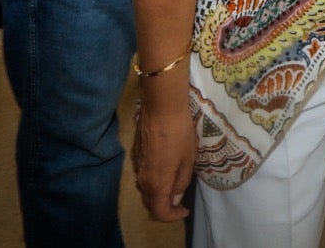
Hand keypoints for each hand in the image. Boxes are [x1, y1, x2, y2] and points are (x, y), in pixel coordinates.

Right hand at [132, 85, 195, 221]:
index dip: (172, 216)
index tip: (185, 210)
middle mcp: (143, 179)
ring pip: (146, 189)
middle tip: (180, 200)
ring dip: (159, 192)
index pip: (159, 211)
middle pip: (150, 202)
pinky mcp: (135, 155)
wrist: (161, 108)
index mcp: (156, 183)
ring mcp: (137, 166)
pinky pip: (144, 175)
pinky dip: (154, 180)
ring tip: (175, 185)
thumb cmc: (180, 134)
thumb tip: (175, 198)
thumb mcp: (188, 159)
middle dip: (165, 206)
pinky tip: (166, 169)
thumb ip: (181, 182)